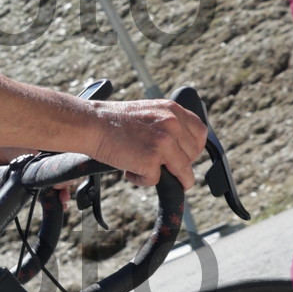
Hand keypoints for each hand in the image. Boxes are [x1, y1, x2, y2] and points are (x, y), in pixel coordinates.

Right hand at [85, 98, 207, 189]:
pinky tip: (129, 169)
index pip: (200, 133)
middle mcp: (172, 124)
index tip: (183, 156)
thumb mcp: (149, 112)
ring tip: (143, 169)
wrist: (92, 123)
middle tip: (159, 164)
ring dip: (166, 177)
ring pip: (182, 172)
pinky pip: (156, 181)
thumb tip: (182, 148)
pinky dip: (142, 180)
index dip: (192, 149)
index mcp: (173, 110)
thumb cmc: (114, 120)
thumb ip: (168, 124)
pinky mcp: (152, 160)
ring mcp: (164, 142)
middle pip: (193, 155)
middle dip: (180, 165)